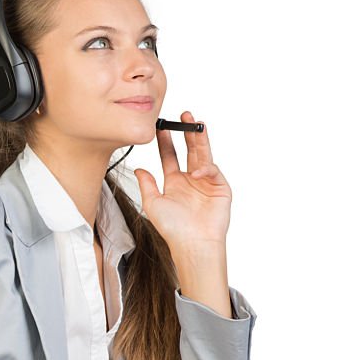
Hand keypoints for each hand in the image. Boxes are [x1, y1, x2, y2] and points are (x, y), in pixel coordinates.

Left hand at [133, 111, 231, 249]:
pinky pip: (213, 171)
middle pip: (189, 150)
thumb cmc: (173, 228)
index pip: (170, 156)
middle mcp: (190, 180)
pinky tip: (197, 172)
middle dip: (186, 132)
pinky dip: (206, 168)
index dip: (166, 141)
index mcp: (174, 183)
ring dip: (200, 138)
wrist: (192, 244)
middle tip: (183, 115)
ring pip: (203, 154)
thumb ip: (146, 185)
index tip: (160, 126)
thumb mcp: (153, 204)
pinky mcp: (220, 187)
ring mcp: (206, 182)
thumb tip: (139, 169)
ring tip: (196, 122)